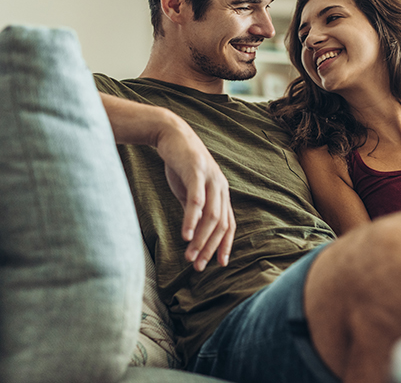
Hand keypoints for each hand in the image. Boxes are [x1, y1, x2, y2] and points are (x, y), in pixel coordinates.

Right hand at [155, 116, 235, 271]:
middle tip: (199, 267)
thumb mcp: (190, 190)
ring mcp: (210, 179)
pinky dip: (192, 219)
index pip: (228, 224)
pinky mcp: (196, 171)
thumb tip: (194, 232)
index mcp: (221, 193)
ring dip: (200, 239)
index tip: (219, 264)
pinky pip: (197, 199)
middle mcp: (220, 187)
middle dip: (210, 248)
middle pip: (221, 224)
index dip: (225, 245)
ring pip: (211, 216)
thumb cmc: (181, 164)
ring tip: (190, 256)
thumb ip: (195, 210)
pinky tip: (185, 235)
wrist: (171, 134)